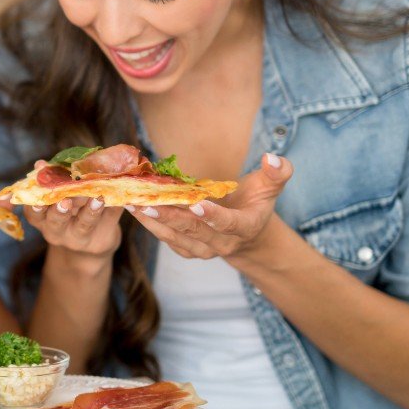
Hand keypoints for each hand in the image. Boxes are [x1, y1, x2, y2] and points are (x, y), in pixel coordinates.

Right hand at [22, 160, 123, 261]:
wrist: (91, 239)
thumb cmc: (70, 210)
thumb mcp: (57, 199)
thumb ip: (51, 182)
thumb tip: (40, 163)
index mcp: (43, 220)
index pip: (34, 214)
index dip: (34, 205)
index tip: (37, 197)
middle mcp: (57, 231)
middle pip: (56, 222)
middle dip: (60, 211)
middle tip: (65, 201)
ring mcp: (79, 238)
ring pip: (84, 225)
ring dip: (90, 212)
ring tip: (97, 199)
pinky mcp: (101, 240)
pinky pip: (109, 222)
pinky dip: (113, 209)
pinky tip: (119, 199)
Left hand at [128, 153, 292, 259]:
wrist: (246, 234)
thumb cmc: (255, 202)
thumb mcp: (270, 187)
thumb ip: (277, 173)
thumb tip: (273, 158)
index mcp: (245, 227)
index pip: (229, 224)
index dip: (214, 216)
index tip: (196, 204)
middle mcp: (223, 243)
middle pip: (194, 231)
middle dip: (170, 216)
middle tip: (147, 202)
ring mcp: (204, 249)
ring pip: (176, 237)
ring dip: (153, 221)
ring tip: (131, 203)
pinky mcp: (187, 250)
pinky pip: (167, 240)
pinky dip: (150, 226)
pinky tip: (134, 209)